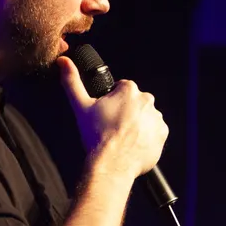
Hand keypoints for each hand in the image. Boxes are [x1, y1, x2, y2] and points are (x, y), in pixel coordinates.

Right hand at [58, 55, 168, 177]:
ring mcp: (156, 118)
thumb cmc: (96, 136)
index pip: (121, 88)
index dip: (111, 101)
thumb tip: (63, 61)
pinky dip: (145, 137)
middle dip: (125, 112)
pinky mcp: (162, 134)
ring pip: (144, 117)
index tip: (105, 114)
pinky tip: (131, 144)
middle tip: (111, 127)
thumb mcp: (81, 106)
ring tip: (121, 137)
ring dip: (136, 124)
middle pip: (134, 103)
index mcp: (129, 90)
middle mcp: (147, 101)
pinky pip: (153, 132)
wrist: (112, 164)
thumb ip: (72, 81)